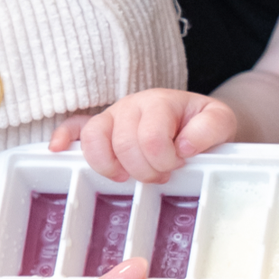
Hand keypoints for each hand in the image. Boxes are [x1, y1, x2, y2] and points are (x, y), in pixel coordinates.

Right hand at [51, 89, 236, 181]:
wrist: (197, 122)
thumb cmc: (203, 126)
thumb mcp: (221, 123)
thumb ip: (210, 130)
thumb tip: (184, 146)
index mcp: (161, 102)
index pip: (151, 136)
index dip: (163, 160)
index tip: (177, 166)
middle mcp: (133, 105)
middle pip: (123, 142)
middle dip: (143, 169)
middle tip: (159, 175)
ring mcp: (113, 116)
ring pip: (94, 138)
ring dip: (109, 165)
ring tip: (125, 176)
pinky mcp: (100, 129)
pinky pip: (73, 128)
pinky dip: (63, 138)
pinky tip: (57, 150)